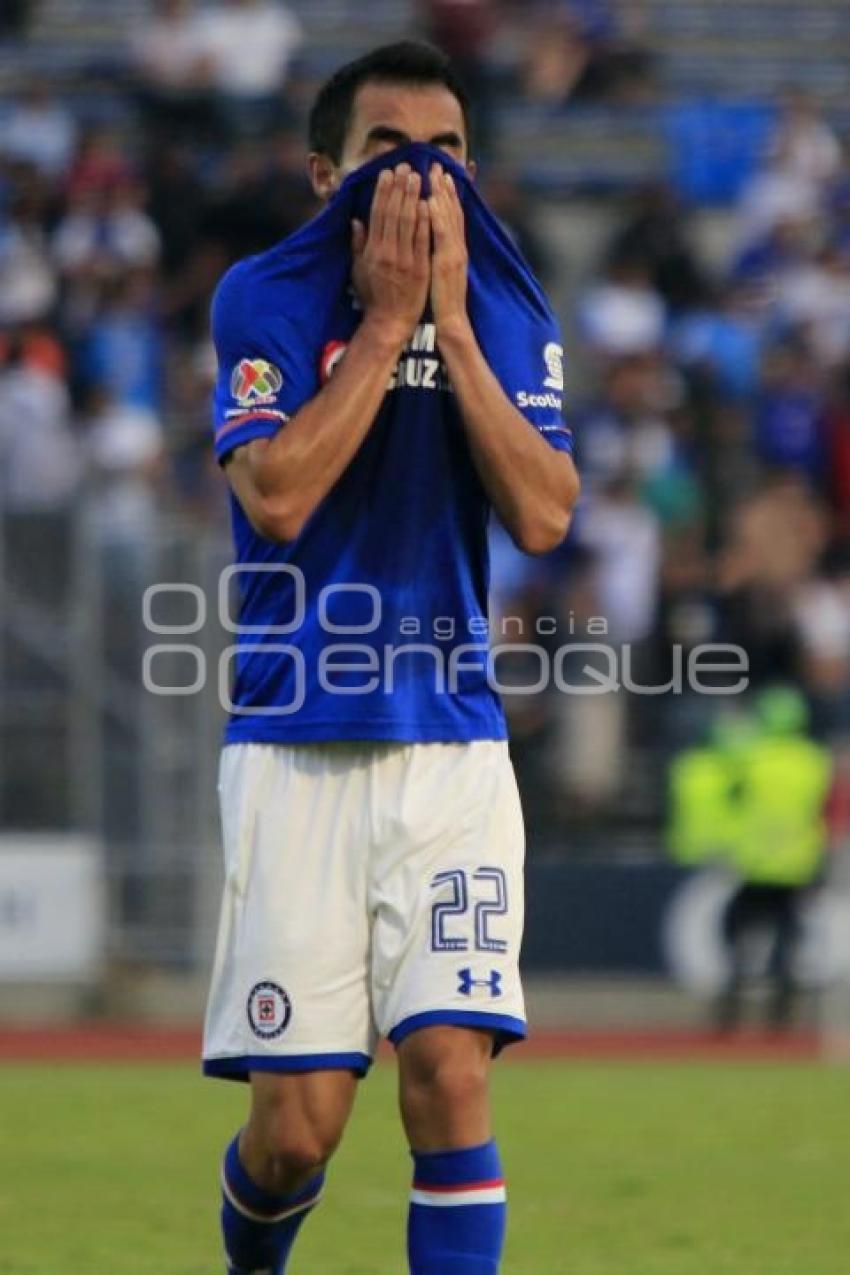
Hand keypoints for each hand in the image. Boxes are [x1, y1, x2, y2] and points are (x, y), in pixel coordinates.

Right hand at [351, 164, 429, 346]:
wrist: (389, 322)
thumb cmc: (373, 297)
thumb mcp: (359, 271)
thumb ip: (358, 245)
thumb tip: (355, 222)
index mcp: (372, 251)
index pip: (377, 215)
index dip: (382, 192)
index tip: (387, 173)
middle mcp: (387, 253)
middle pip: (393, 213)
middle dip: (399, 188)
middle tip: (405, 166)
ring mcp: (404, 261)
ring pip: (408, 223)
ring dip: (412, 197)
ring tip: (417, 176)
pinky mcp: (420, 269)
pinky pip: (422, 240)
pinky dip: (424, 221)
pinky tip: (428, 203)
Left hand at [428, 164, 469, 340]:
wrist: (450, 323)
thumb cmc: (440, 300)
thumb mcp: (437, 272)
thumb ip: (432, 252)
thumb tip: (425, 237)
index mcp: (453, 249)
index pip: (451, 216)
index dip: (446, 194)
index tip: (439, 174)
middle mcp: (456, 247)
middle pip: (452, 211)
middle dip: (445, 187)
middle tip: (438, 164)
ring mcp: (453, 254)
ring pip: (448, 218)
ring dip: (441, 194)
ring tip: (434, 173)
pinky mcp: (446, 263)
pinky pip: (441, 235)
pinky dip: (436, 216)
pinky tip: (429, 200)